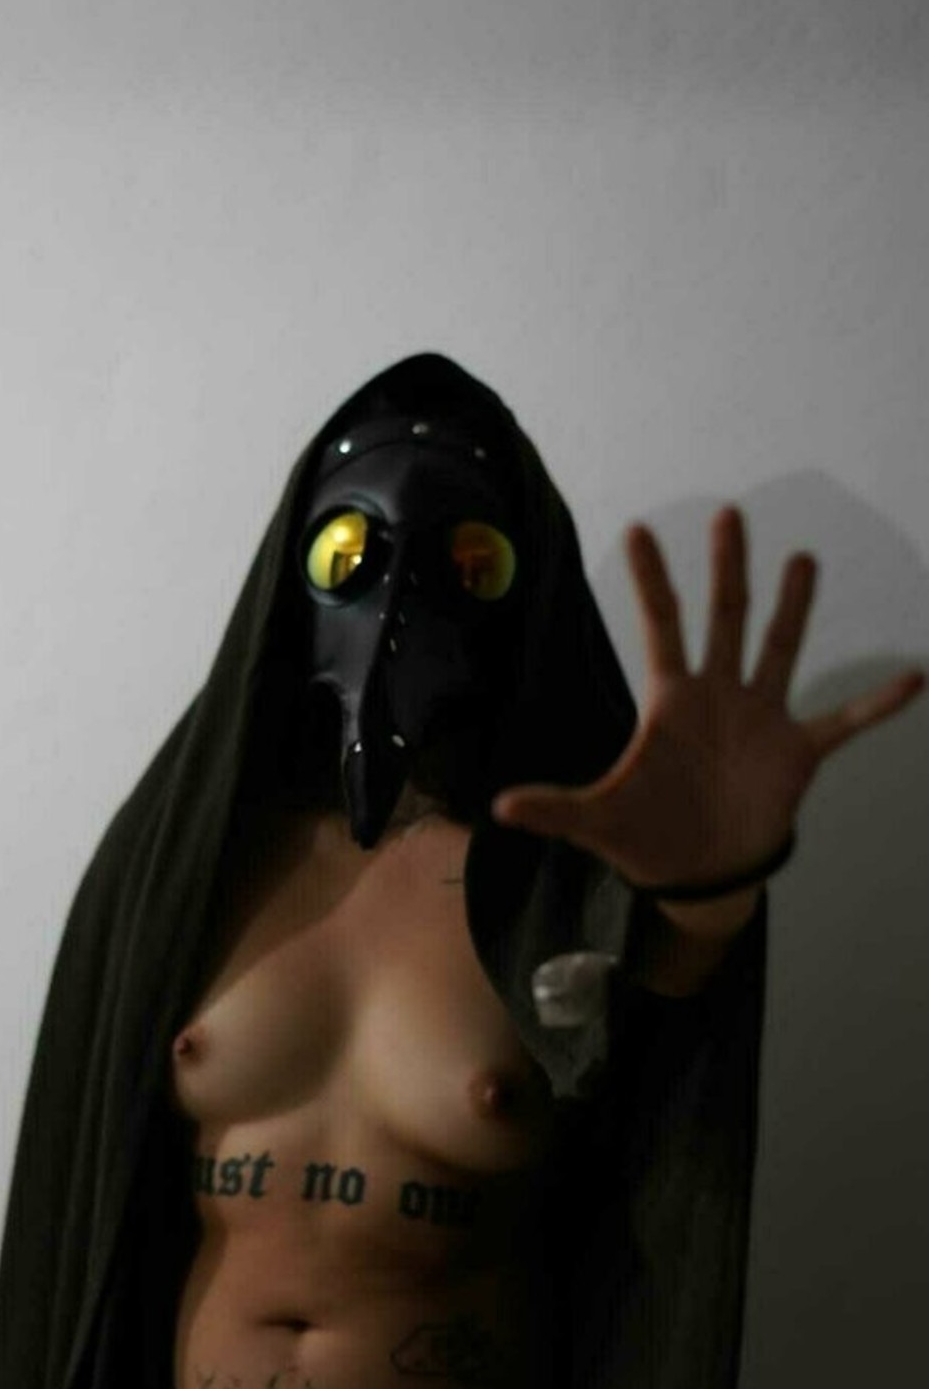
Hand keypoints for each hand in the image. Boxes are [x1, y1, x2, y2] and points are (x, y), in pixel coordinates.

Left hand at [492, 507, 924, 892]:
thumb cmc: (646, 837)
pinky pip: (845, 722)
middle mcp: (718, 695)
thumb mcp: (596, 819)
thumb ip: (554, 808)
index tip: (640, 528)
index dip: (654, 580)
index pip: (661, 625)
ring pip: (780, 649)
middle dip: (728, 568)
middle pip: (724, 617)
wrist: (697, 874)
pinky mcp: (798, 753)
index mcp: (670, 701)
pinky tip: (913, 676)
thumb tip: (500, 809)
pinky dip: (877, 703)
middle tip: (729, 513)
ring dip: (794, 609)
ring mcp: (761, 719)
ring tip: (805, 558)